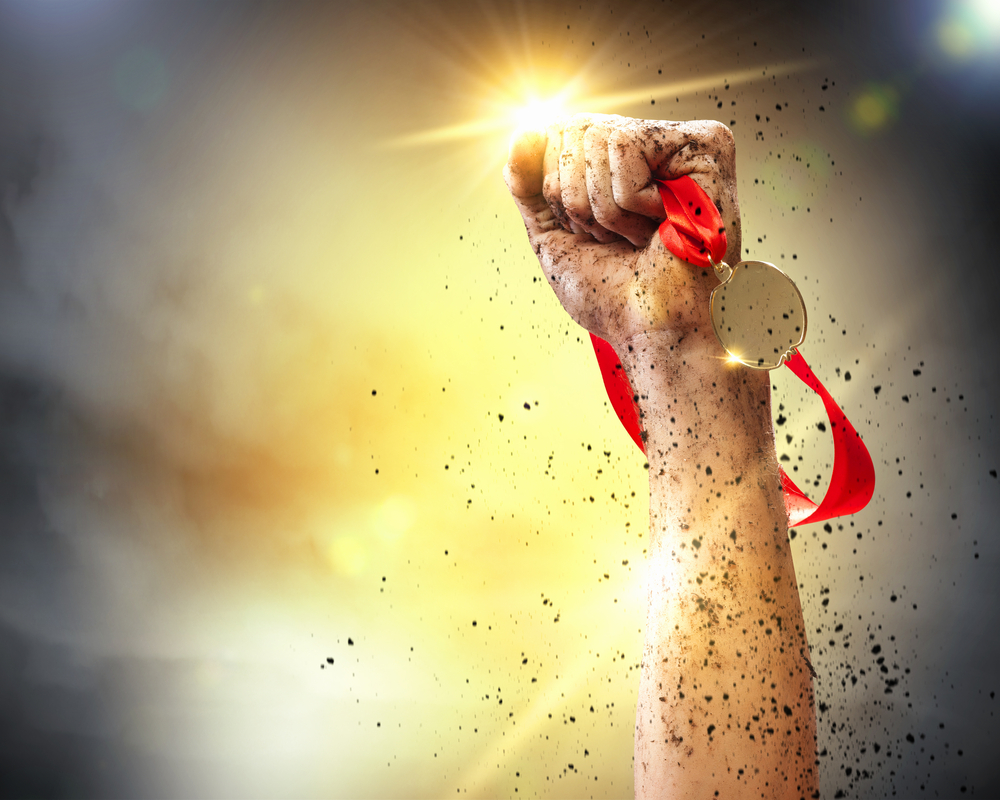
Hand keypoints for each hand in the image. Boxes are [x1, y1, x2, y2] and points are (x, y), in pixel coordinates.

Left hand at [504, 113, 740, 348]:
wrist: (653, 331)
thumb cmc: (612, 295)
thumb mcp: (553, 236)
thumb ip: (529, 184)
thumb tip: (523, 130)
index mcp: (619, 166)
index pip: (556, 135)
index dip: (557, 191)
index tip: (593, 235)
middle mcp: (651, 147)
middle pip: (574, 131)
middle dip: (578, 200)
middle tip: (618, 240)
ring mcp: (680, 144)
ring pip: (599, 138)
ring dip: (606, 209)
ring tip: (641, 238)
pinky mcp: (706, 145)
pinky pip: (626, 145)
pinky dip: (630, 201)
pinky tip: (663, 225)